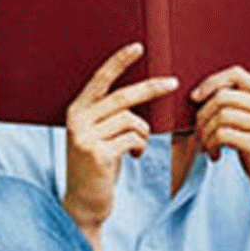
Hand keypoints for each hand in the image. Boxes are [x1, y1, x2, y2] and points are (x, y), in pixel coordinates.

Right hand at [63, 43, 177, 231]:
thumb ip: (111, 116)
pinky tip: (133, 156)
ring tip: (137, 146)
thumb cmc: (97, 168)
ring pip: (132, 121)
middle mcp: (77, 120)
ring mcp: (85, 137)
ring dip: (143, 133)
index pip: (100, 80)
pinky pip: (132, 139)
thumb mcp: (98, 137)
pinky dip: (140, 146)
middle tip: (173, 84)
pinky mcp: (97, 153)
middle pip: (122, 97)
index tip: (138, 47)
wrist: (83, 203)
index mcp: (76, 111)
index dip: (119, 62)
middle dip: (151, 89)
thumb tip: (143, 93)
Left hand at [191, 66, 249, 216]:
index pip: (235, 73)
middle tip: (198, 134)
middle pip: (223, 96)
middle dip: (202, 115)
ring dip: (205, 133)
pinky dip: (211, 145)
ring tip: (206, 147)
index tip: (195, 98)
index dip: (210, 82)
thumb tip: (198, 97)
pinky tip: (215, 156)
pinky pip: (223, 135)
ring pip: (221, 115)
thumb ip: (236, 108)